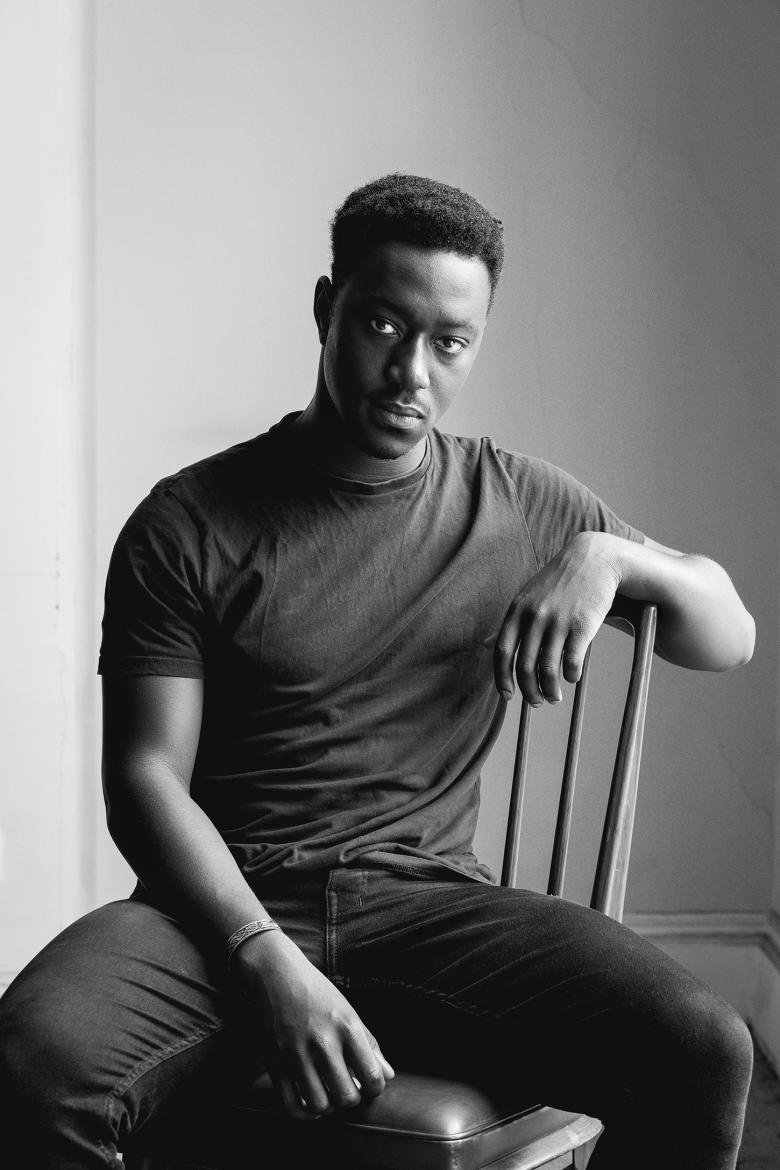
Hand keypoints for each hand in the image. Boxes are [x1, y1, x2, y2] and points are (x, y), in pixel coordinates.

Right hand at [231, 929, 393, 1119]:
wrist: (274, 973)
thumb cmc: (316, 991)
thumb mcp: (348, 1010)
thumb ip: (369, 1044)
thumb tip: (388, 1075)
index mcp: (346, 1026)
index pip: (373, 1077)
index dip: (375, 1087)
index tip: (367, 1082)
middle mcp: (322, 1041)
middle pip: (347, 1097)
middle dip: (351, 1098)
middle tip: (347, 1087)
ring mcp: (296, 1053)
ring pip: (320, 1105)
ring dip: (328, 1106)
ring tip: (328, 1092)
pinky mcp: (274, 1061)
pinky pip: (291, 1105)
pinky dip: (304, 1113)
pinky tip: (310, 1103)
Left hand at [494, 531, 619, 705]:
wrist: (594, 559)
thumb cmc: (559, 582)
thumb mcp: (528, 596)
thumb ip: (511, 623)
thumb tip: (486, 647)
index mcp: (517, 611)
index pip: (503, 653)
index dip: (503, 679)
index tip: (508, 696)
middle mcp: (534, 617)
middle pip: (524, 666)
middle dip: (529, 692)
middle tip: (537, 702)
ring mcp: (558, 621)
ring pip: (548, 669)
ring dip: (549, 690)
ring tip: (554, 697)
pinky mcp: (582, 625)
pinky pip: (572, 661)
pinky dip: (570, 676)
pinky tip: (572, 678)